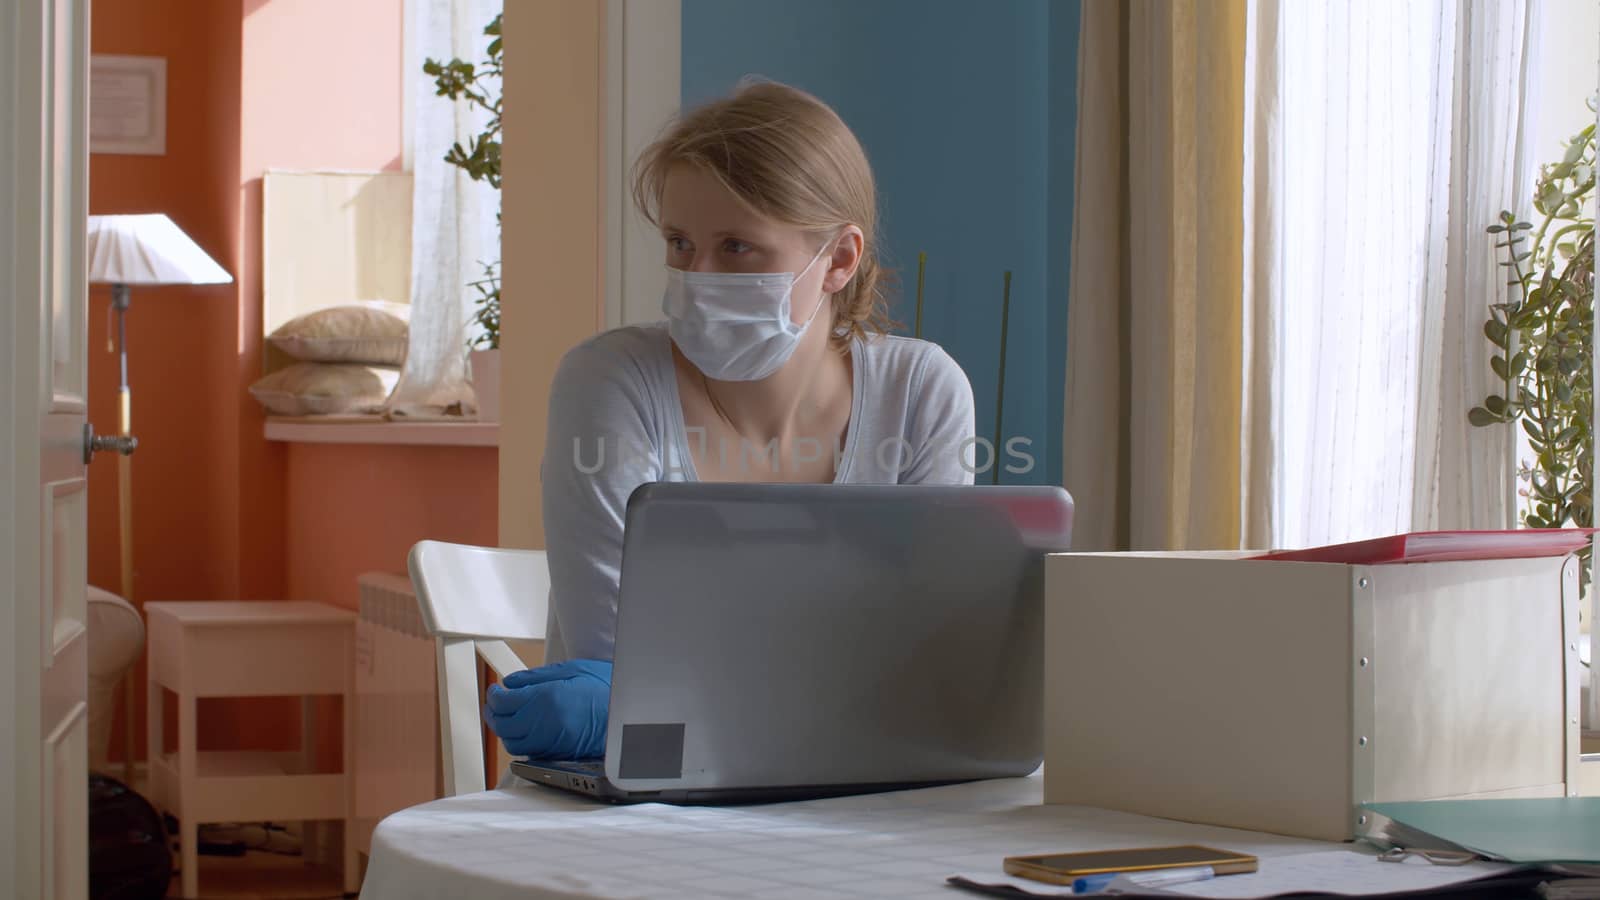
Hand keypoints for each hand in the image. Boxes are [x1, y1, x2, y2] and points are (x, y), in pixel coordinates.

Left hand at [483, 659, 611, 759]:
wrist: (629, 714)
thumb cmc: (607, 689)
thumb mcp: (572, 670)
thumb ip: (537, 676)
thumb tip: (512, 682)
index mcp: (546, 698)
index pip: (503, 702)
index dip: (494, 695)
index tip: (495, 690)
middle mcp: (544, 723)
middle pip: (502, 724)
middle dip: (493, 713)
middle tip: (494, 703)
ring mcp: (551, 741)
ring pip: (512, 743)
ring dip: (504, 730)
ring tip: (505, 717)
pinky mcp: (559, 753)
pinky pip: (528, 752)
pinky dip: (519, 742)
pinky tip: (523, 731)